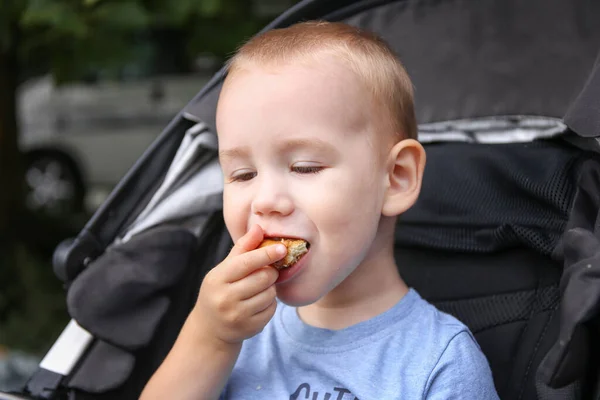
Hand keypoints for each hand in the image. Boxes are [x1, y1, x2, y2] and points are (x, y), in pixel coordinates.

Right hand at [191, 225, 286, 346]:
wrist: (210, 328)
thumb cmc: (220, 290)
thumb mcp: (225, 268)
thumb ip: (243, 248)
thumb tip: (259, 227)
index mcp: (218, 279)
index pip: (246, 263)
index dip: (266, 254)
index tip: (281, 248)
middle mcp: (225, 298)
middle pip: (262, 278)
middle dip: (270, 272)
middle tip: (266, 272)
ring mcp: (237, 315)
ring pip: (270, 294)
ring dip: (270, 288)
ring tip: (259, 289)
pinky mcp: (249, 328)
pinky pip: (271, 309)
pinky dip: (270, 303)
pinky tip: (258, 303)